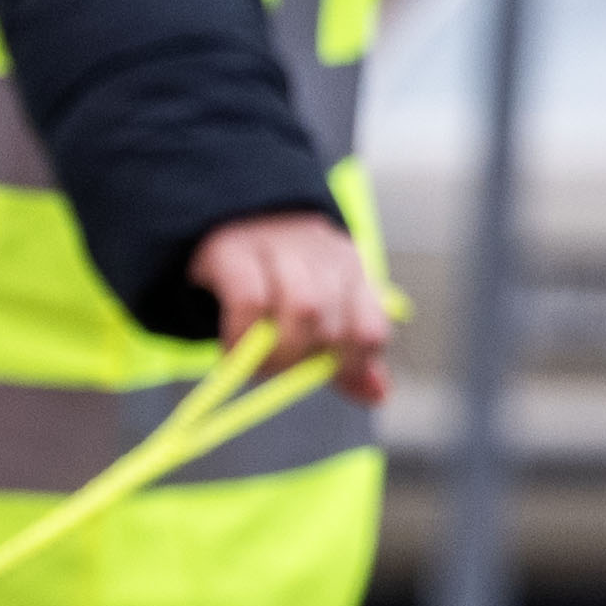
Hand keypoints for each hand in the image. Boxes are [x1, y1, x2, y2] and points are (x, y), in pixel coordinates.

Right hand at [186, 208, 390, 404]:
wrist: (228, 210)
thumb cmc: (277, 274)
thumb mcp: (319, 311)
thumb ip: (345, 356)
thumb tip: (377, 396)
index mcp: (352, 272)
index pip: (371, 330)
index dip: (351, 365)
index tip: (323, 377)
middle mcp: (324, 256)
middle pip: (334, 325)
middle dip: (304, 362)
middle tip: (278, 373)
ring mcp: (280, 247)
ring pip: (303, 309)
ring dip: (278, 353)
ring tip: (256, 365)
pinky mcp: (234, 249)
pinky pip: (248, 301)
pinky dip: (241, 337)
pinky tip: (231, 351)